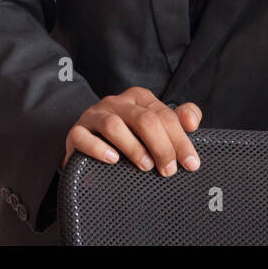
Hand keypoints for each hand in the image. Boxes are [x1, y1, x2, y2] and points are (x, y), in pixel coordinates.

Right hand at [62, 86, 201, 175]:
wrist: (91, 147)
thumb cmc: (129, 138)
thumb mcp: (155, 127)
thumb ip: (178, 121)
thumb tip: (192, 122)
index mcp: (138, 98)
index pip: (164, 114)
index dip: (180, 140)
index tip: (191, 164)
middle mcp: (115, 102)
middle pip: (143, 119)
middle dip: (161, 146)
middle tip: (168, 170)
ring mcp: (93, 115)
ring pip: (114, 125)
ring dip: (133, 147)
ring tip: (145, 166)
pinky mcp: (76, 132)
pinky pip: (83, 137)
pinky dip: (98, 149)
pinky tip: (113, 160)